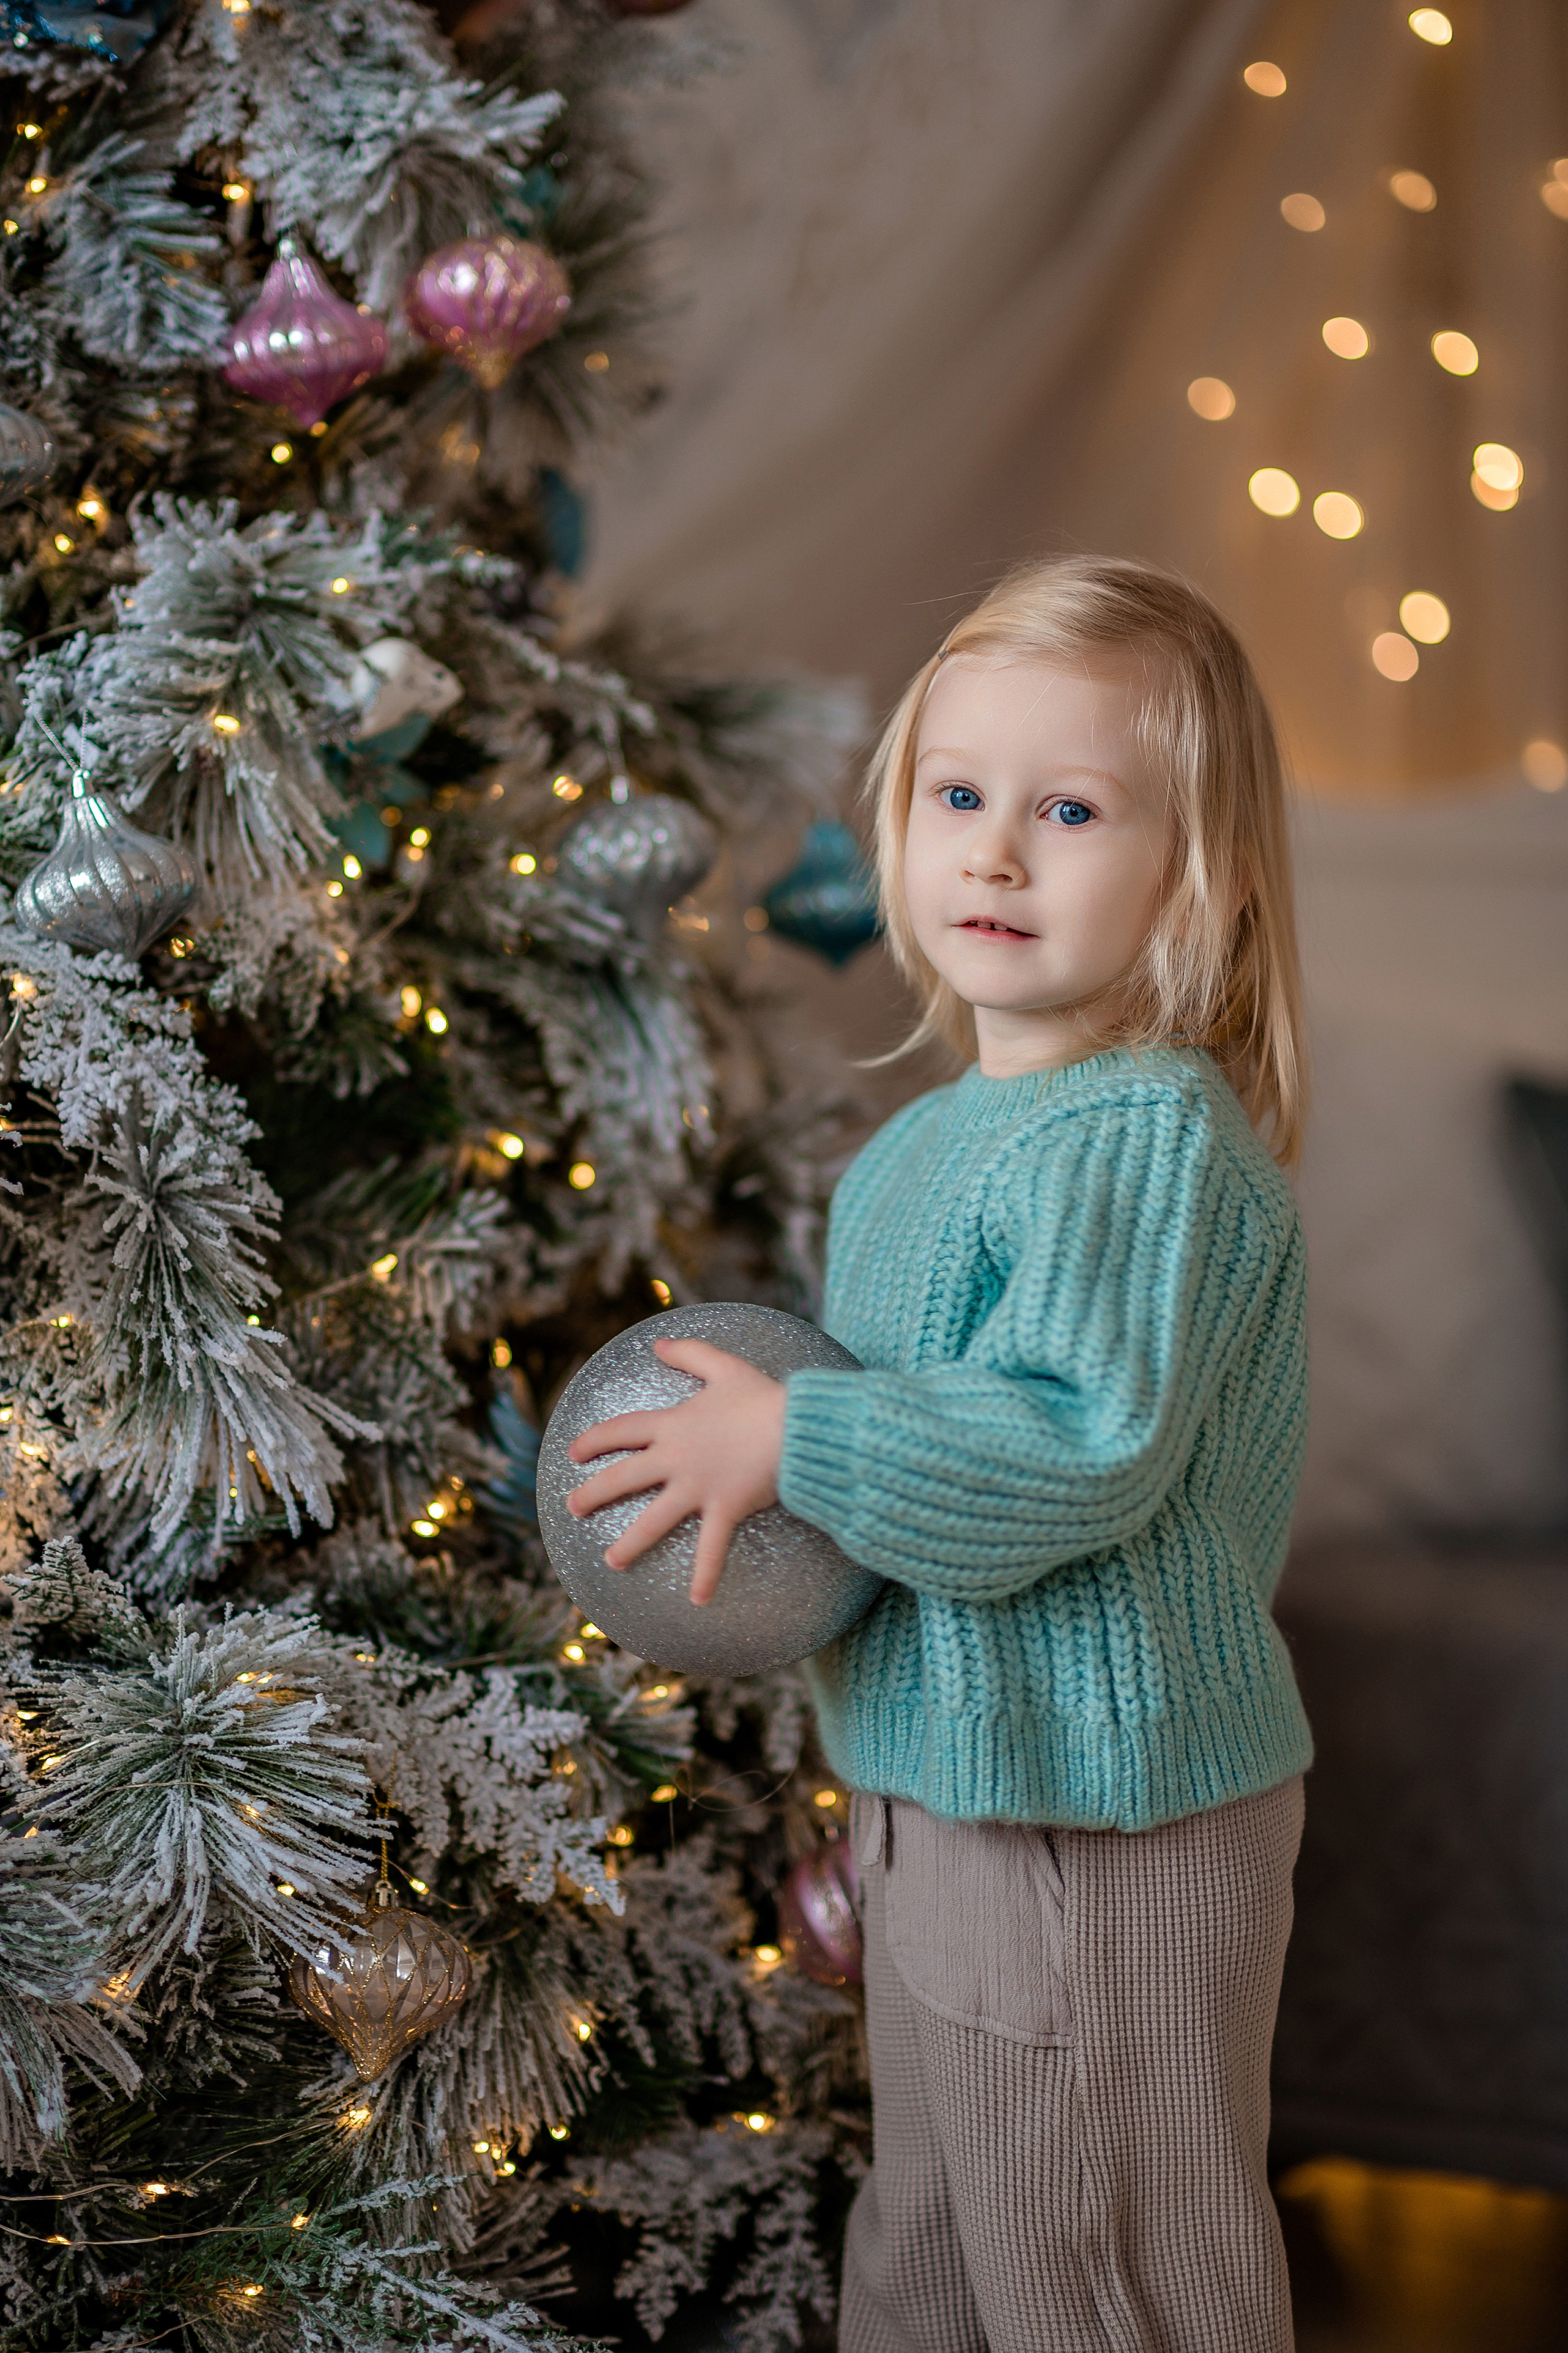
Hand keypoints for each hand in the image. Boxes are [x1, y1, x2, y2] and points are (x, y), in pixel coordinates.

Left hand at [565, 1338, 786, 1604]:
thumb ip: (690, 1353)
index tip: (574, 1453)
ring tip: (610, 1562)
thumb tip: (657, 1344)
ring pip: (653, 1519)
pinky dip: (706, 1575)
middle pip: (624, 1477)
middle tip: (571, 1508)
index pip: (622, 1431)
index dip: (595, 1441)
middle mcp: (677, 1458)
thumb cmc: (764, 1397)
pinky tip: (696, 1600)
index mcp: (673, 1425)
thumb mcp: (725, 1367)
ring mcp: (698, 1487)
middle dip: (594, 1494)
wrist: (797, 1427)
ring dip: (630, 1543)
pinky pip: (711, 1548)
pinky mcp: (724, 1509)